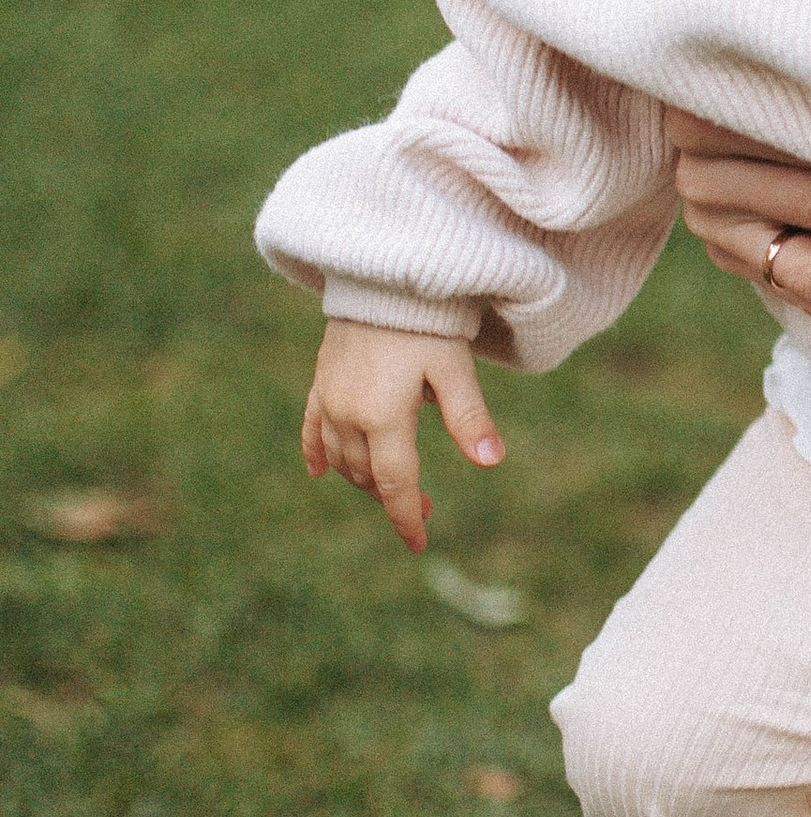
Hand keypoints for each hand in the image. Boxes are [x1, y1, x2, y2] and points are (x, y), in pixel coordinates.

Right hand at [303, 319, 504, 552]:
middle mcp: (348, 413)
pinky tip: (319, 472)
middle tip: (426, 507)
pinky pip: (313, 428)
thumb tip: (492, 461)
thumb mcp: (455, 369)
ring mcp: (329, 397)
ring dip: (364, 478)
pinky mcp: (321, 380)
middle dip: (393, 497)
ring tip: (391, 487)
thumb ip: (470, 418)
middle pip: (368, 474)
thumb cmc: (427, 321)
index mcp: (383, 416)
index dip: (406, 516)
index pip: (395, 483)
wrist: (384, 274)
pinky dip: (319, 453)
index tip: (419, 543)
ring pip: (342, 457)